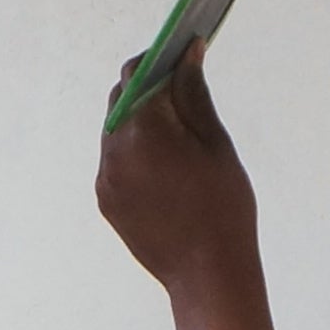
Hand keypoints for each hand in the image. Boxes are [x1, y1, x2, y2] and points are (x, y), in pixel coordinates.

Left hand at [94, 46, 262, 300]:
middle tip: (181, 91)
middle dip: (147, 89)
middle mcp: (113, 152)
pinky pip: (114, 162)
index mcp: (143, 131)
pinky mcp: (106, 201)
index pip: (137, 74)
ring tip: (176, 134)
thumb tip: (187, 55)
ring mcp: (105, 179)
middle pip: (121, 100)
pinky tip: (165, 165)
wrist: (208, 275)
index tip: (180, 55)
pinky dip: (134, 152)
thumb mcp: (215, 144)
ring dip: (140, 121)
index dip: (157, 59)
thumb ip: (194, 95)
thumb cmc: (223, 209)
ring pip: (115, 131)